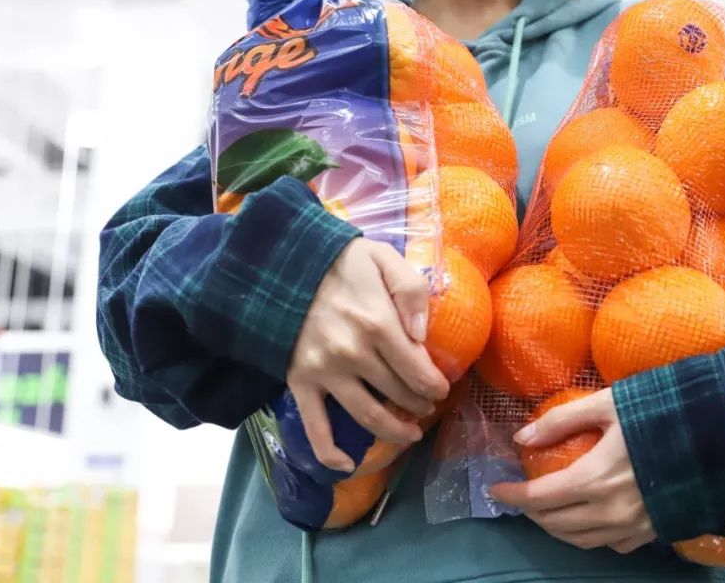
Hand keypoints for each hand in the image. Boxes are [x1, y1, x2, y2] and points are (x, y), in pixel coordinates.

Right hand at [287, 239, 449, 471]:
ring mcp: (324, 372)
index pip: (417, 369)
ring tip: (410, 433)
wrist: (282, 264)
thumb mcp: (383, 258)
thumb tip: (422, 336)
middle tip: (427, 404)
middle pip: (398, 394)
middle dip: (419, 404)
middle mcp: (352, 354)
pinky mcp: (300, 383)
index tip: (441, 388)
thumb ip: (412, 290)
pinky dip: (330, 453)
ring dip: (394, 431)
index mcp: (377, 323)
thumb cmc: (340, 261)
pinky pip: (315, 427)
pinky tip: (348, 465)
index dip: (435, 385)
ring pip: (367, 416)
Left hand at [489, 388, 655, 553]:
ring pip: (579, 540)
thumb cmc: (660, 412)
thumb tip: (520, 437)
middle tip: (519, 494)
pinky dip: (588, 535)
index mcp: (594, 478)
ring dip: (554, 527)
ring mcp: (632, 527)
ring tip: (544, 508)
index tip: (495, 488)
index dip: (512, 495)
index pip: (539, 497)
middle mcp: (610, 511)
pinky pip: (609, 544)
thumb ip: (560, 420)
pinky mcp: (651, 532)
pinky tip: (586, 518)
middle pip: (554, 523)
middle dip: (530, 512)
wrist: (721, 437)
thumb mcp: (607, 404)